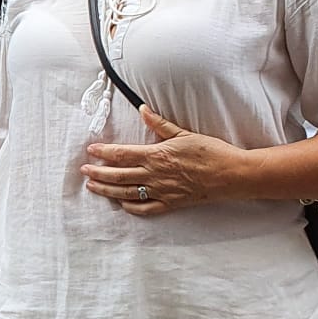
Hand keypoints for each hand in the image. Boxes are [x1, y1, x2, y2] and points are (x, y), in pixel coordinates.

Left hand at [82, 106, 244, 216]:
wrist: (234, 174)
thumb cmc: (211, 151)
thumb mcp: (184, 134)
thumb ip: (160, 125)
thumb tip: (142, 109)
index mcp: (157, 155)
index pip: (122, 154)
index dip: (103, 152)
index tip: (90, 150)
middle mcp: (155, 175)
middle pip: (118, 175)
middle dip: (98, 173)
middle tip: (83, 171)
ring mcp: (162, 191)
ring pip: (127, 193)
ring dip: (107, 190)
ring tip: (92, 187)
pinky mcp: (172, 203)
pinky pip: (147, 208)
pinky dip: (132, 207)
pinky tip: (122, 204)